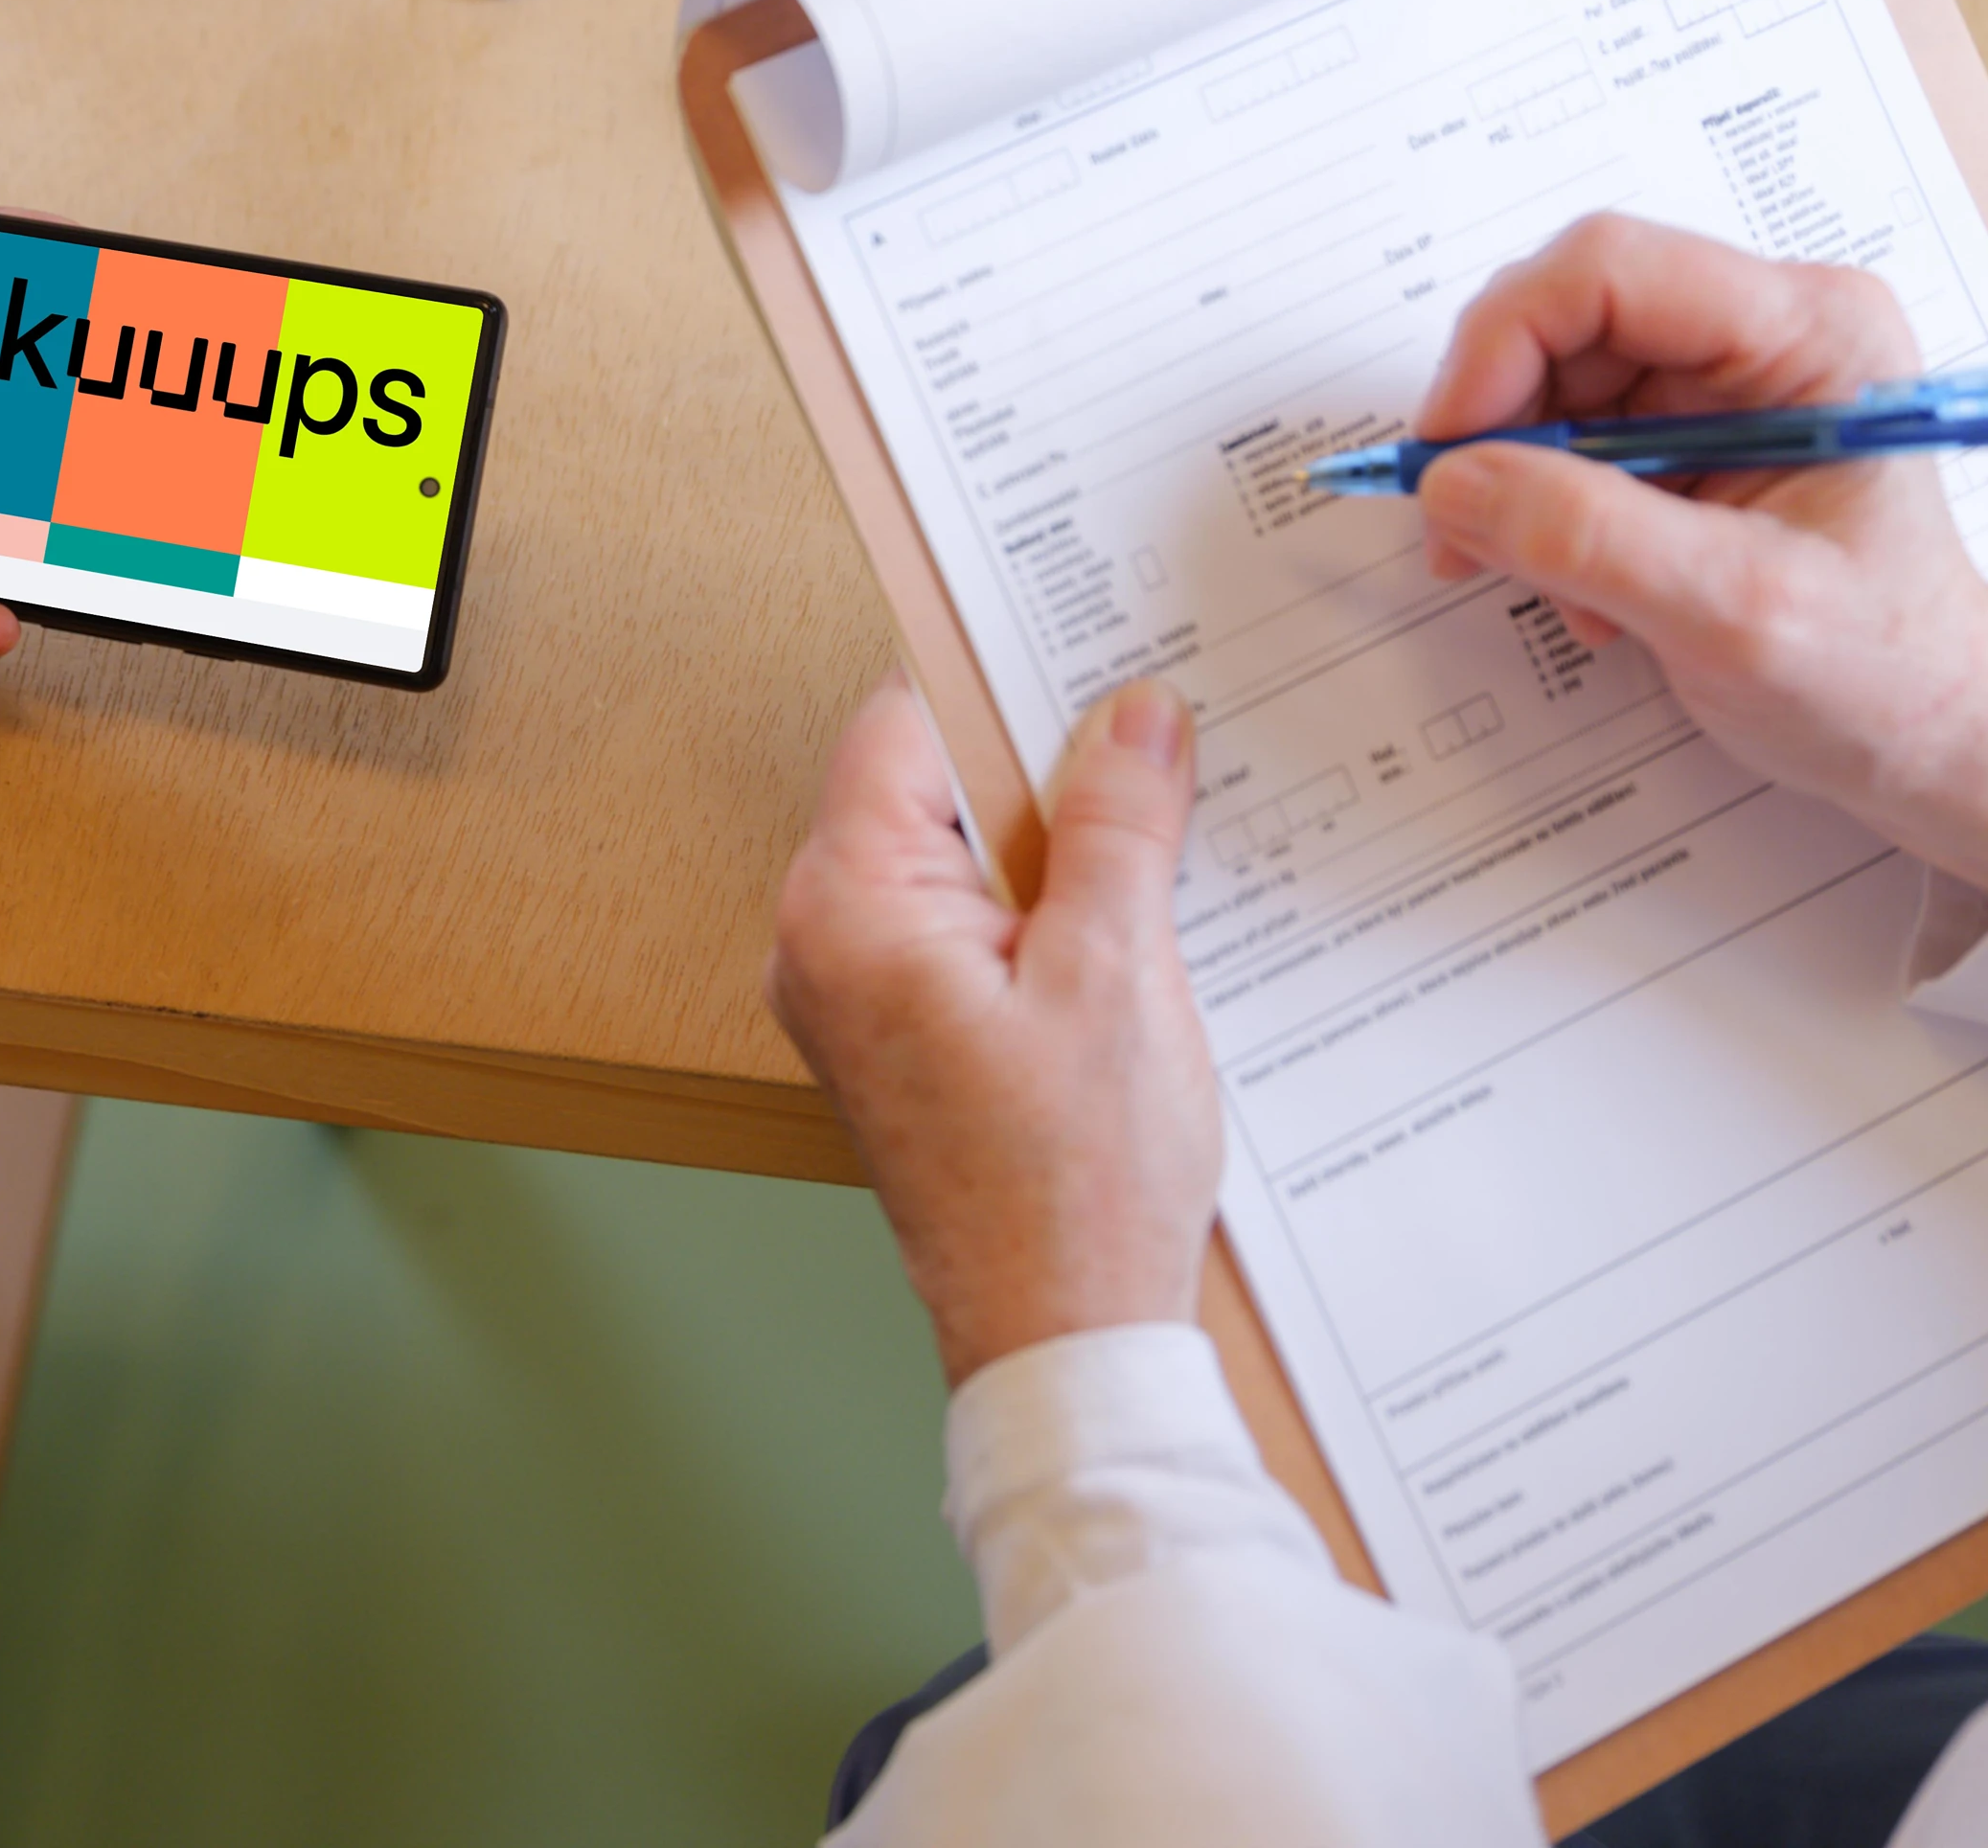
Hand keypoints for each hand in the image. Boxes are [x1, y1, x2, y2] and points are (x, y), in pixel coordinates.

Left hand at [770, 677, 1223, 1390]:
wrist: (1062, 1342)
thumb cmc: (1072, 1189)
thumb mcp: (1117, 975)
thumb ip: (1117, 826)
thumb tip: (1131, 715)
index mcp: (848, 906)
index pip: (907, 724)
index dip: (1004, 679)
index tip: (1090, 645)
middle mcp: (824, 942)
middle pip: (934, 789)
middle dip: (1047, 765)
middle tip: (1159, 735)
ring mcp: (858, 996)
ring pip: (962, 862)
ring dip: (1058, 847)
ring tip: (1163, 838)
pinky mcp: (904, 1040)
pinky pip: (969, 931)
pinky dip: (1043, 914)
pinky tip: (1131, 925)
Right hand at [1405, 214, 1987, 896]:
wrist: (1940, 737)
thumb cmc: (1883, 676)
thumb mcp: (1732, 614)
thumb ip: (1588, 538)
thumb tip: (1452, 483)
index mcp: (1811, 334)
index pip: (1610, 270)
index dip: (1503, 345)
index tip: (1449, 453)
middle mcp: (1770, 330)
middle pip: (1568, 316)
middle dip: (1500, 423)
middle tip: (1466, 530)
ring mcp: (1732, 378)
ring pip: (1556, 375)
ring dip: (1521, 481)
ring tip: (1555, 584)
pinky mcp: (1698, 428)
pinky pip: (1574, 430)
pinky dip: (1547, 508)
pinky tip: (1588, 587)